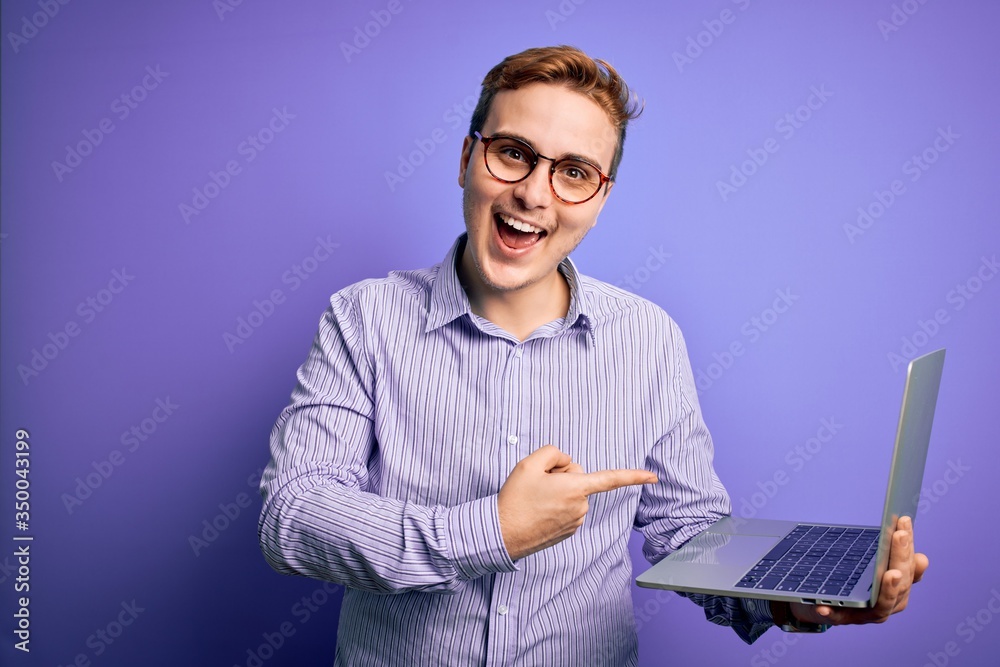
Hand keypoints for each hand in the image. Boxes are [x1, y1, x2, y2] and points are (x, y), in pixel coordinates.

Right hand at [497, 445, 657, 560]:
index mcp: (576, 489)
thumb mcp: (529, 463)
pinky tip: (538, 510)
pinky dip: (555, 506)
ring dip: (558, 492)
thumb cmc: (515, 498)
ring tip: (535, 500)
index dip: (634, 476)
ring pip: (572, 494)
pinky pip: (566, 508)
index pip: (611, 479)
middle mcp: (580, 507)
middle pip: (579, 478)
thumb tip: (566, 463)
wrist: (502, 533)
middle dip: (562, 476)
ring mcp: (575, 522)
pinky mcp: (567, 532)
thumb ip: (554, 453)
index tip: (653, 477)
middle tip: (538, 484)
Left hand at [789, 516, 928, 625]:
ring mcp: (865, 615)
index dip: (908, 546)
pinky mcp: (840, 619)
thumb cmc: (851, 579)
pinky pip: (837, 617)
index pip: (908, 568)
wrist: (819, 601)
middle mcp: (887, 605)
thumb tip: (922, 558)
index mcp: (896, 589)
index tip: (904, 521)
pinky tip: (823, 606)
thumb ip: (894, 560)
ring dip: (887, 590)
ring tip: (890, 573)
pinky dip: (832, 612)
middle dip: (901, 559)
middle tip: (899, 536)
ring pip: (881, 606)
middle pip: (899, 584)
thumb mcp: (871, 565)